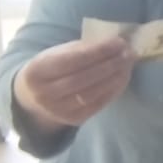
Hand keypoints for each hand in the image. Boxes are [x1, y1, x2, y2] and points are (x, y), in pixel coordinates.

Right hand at [14, 37, 132, 132]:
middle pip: (82, 79)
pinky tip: (122, 79)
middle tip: (128, 54)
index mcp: (37, 72)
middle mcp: (43, 94)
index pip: (71, 60)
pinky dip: (113, 91)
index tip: (118, 42)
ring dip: (115, 79)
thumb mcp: (58, 53)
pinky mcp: (72, 120)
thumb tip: (115, 44)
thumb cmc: (52, 67)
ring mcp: (57, 110)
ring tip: (128, 65)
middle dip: (109, 65)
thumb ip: (83, 49)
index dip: (97, 52)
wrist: (34, 95)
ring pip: (91, 94)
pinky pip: (97, 106)